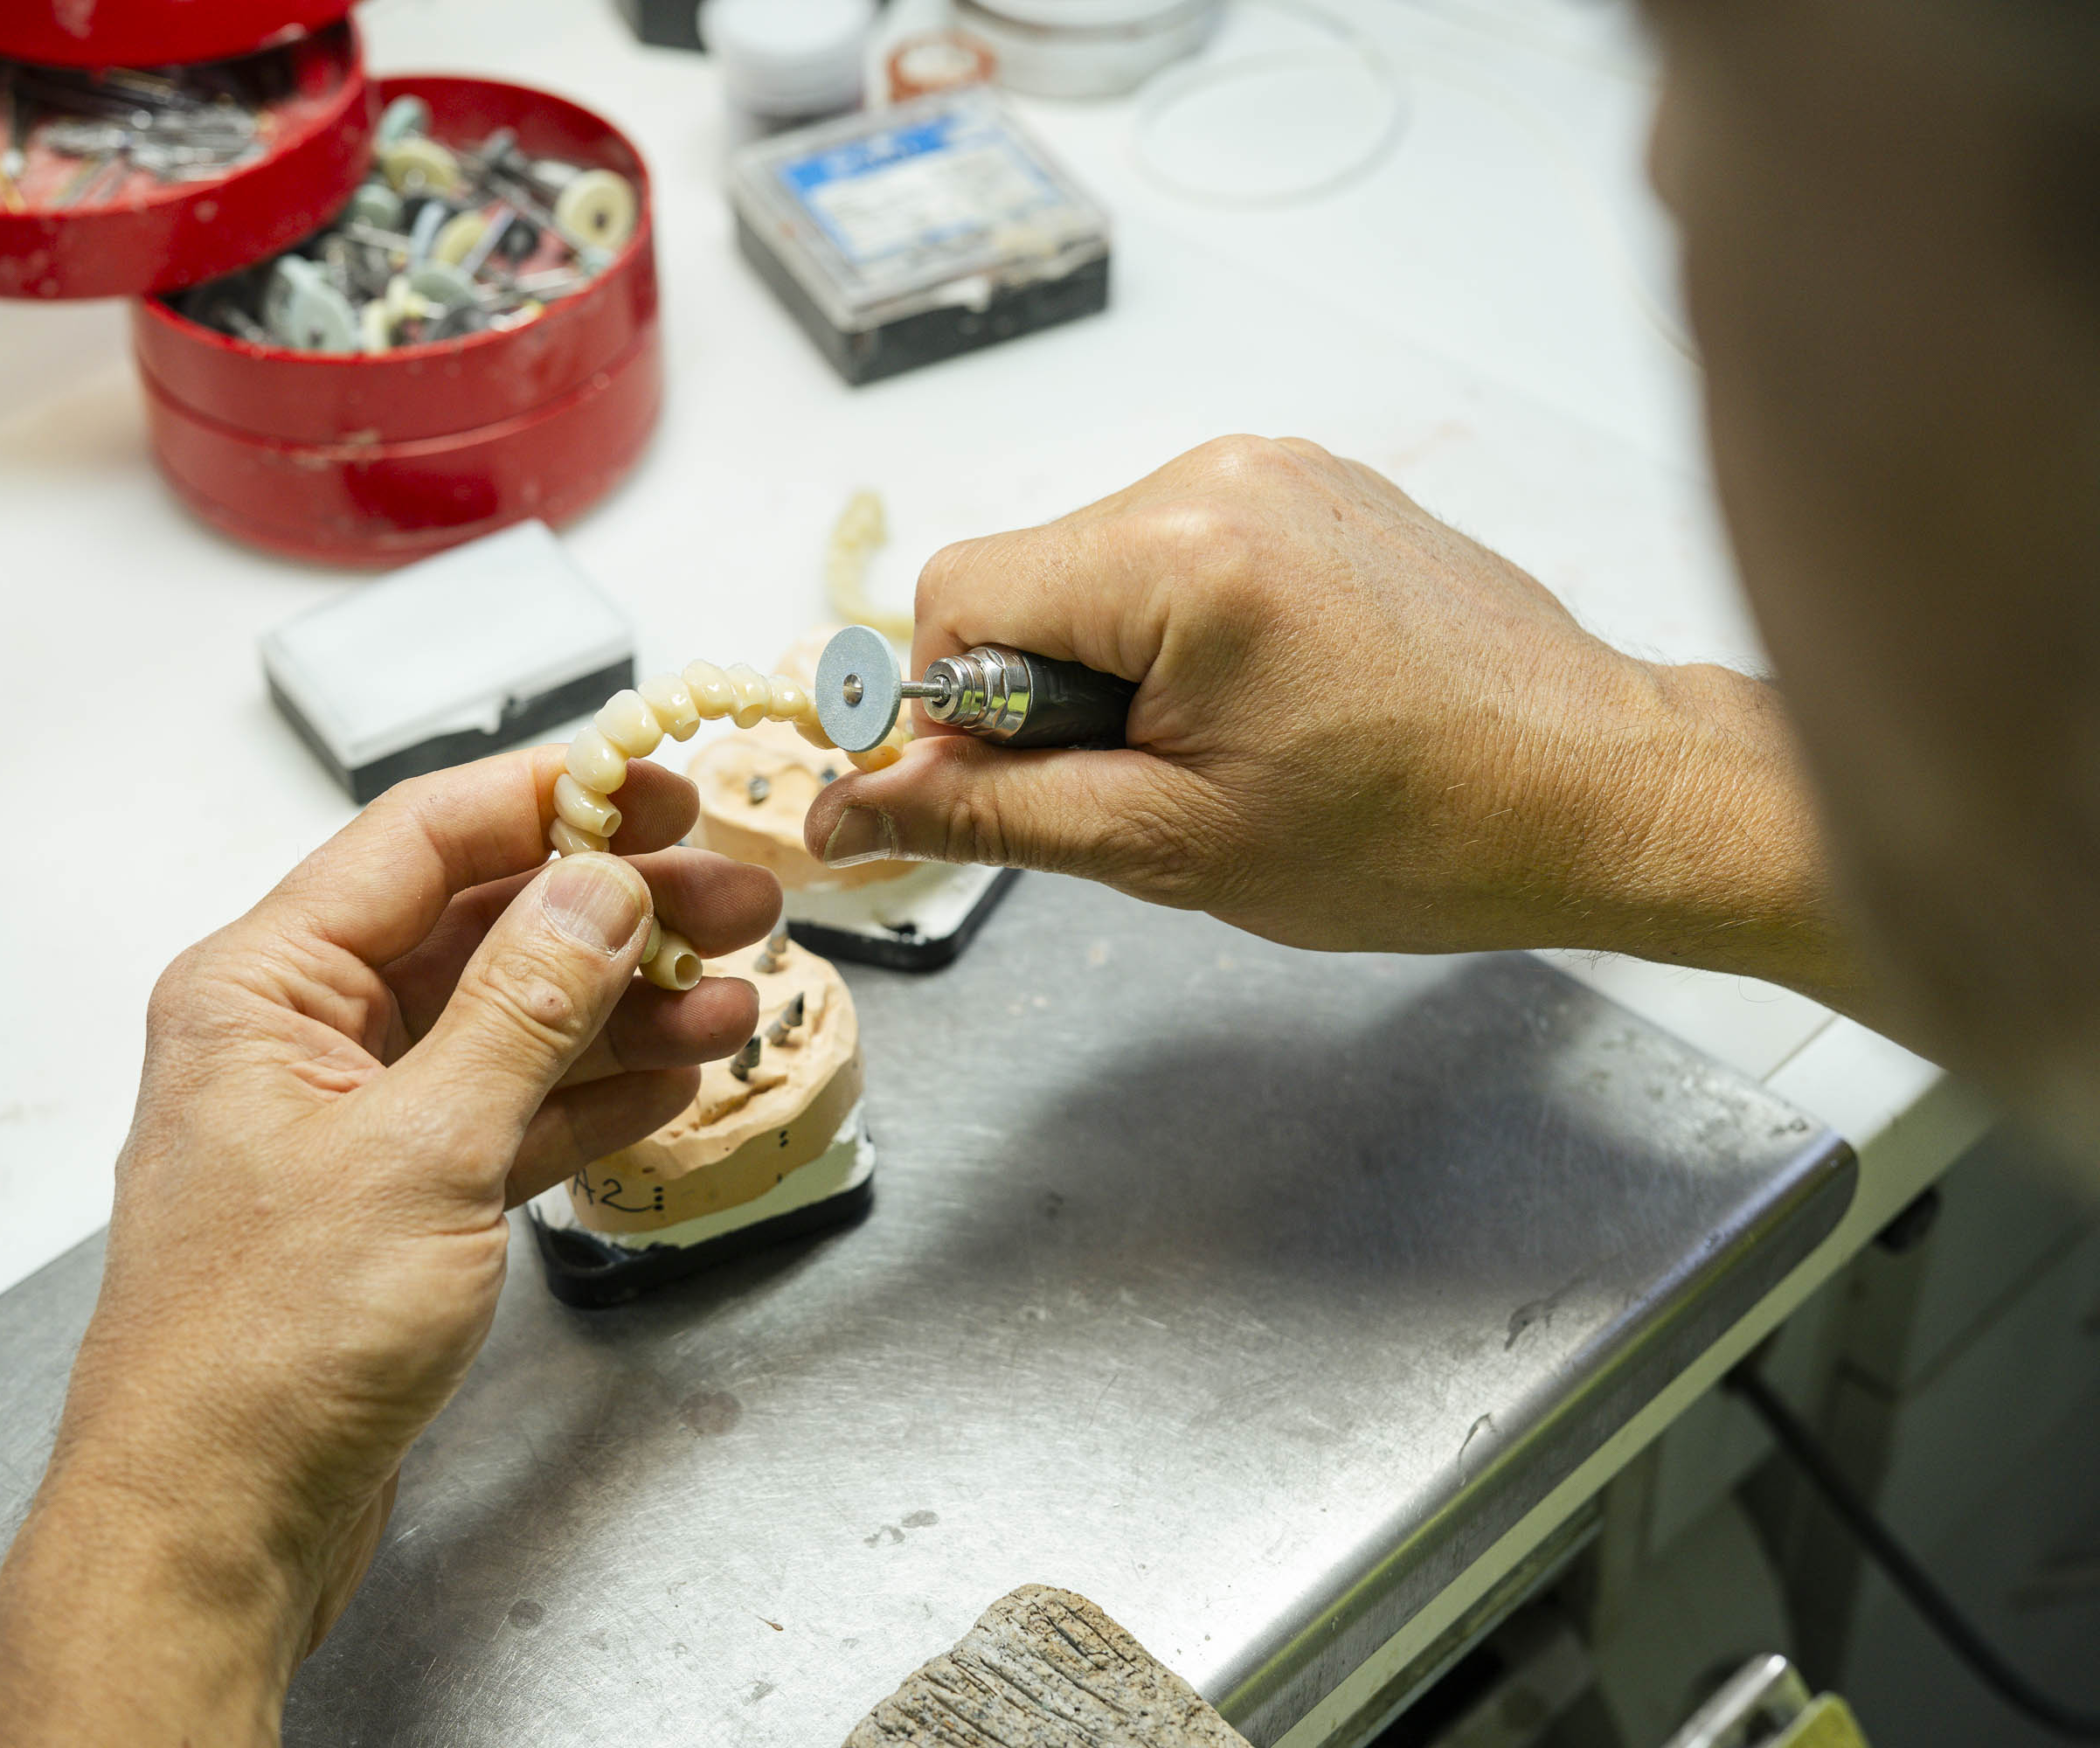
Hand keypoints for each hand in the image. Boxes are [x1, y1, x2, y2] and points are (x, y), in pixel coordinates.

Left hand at [0, 752, 779, 1746]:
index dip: (549, 801)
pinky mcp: (391, 1201)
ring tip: (737, 999)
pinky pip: (505, 1113)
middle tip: (739, 899)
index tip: (659, 785)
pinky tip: (674, 1079)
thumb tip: (598, 887)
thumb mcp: (422, 1152)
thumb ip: (522, 1009)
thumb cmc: (264, 1348)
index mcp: (262, 988)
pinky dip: (588, 1096)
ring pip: (506, 1024)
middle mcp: (297, 1037)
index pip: (419, 840)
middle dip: (614, 912)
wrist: (213, 1527)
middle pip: (478, 928)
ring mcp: (347, 1121)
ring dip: (623, 1009)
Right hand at [806, 436, 1861, 1002]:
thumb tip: (839, 812)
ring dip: (1109, 665)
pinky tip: (1262, 702)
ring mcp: (1273, 465)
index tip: (1019, 791)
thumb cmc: (1414, 836)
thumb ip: (988, 816)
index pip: (955, 596)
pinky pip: (1172, 546)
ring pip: (1092, 566)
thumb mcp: (1171, 847)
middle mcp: (1221, 473)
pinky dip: (1173, 632)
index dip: (948, 710)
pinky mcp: (1310, 481)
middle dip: (1041, 692)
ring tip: (1222, 748)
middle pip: (1021, 576)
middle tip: (1153, 784)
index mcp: (1181, 555)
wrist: (1598, 791)